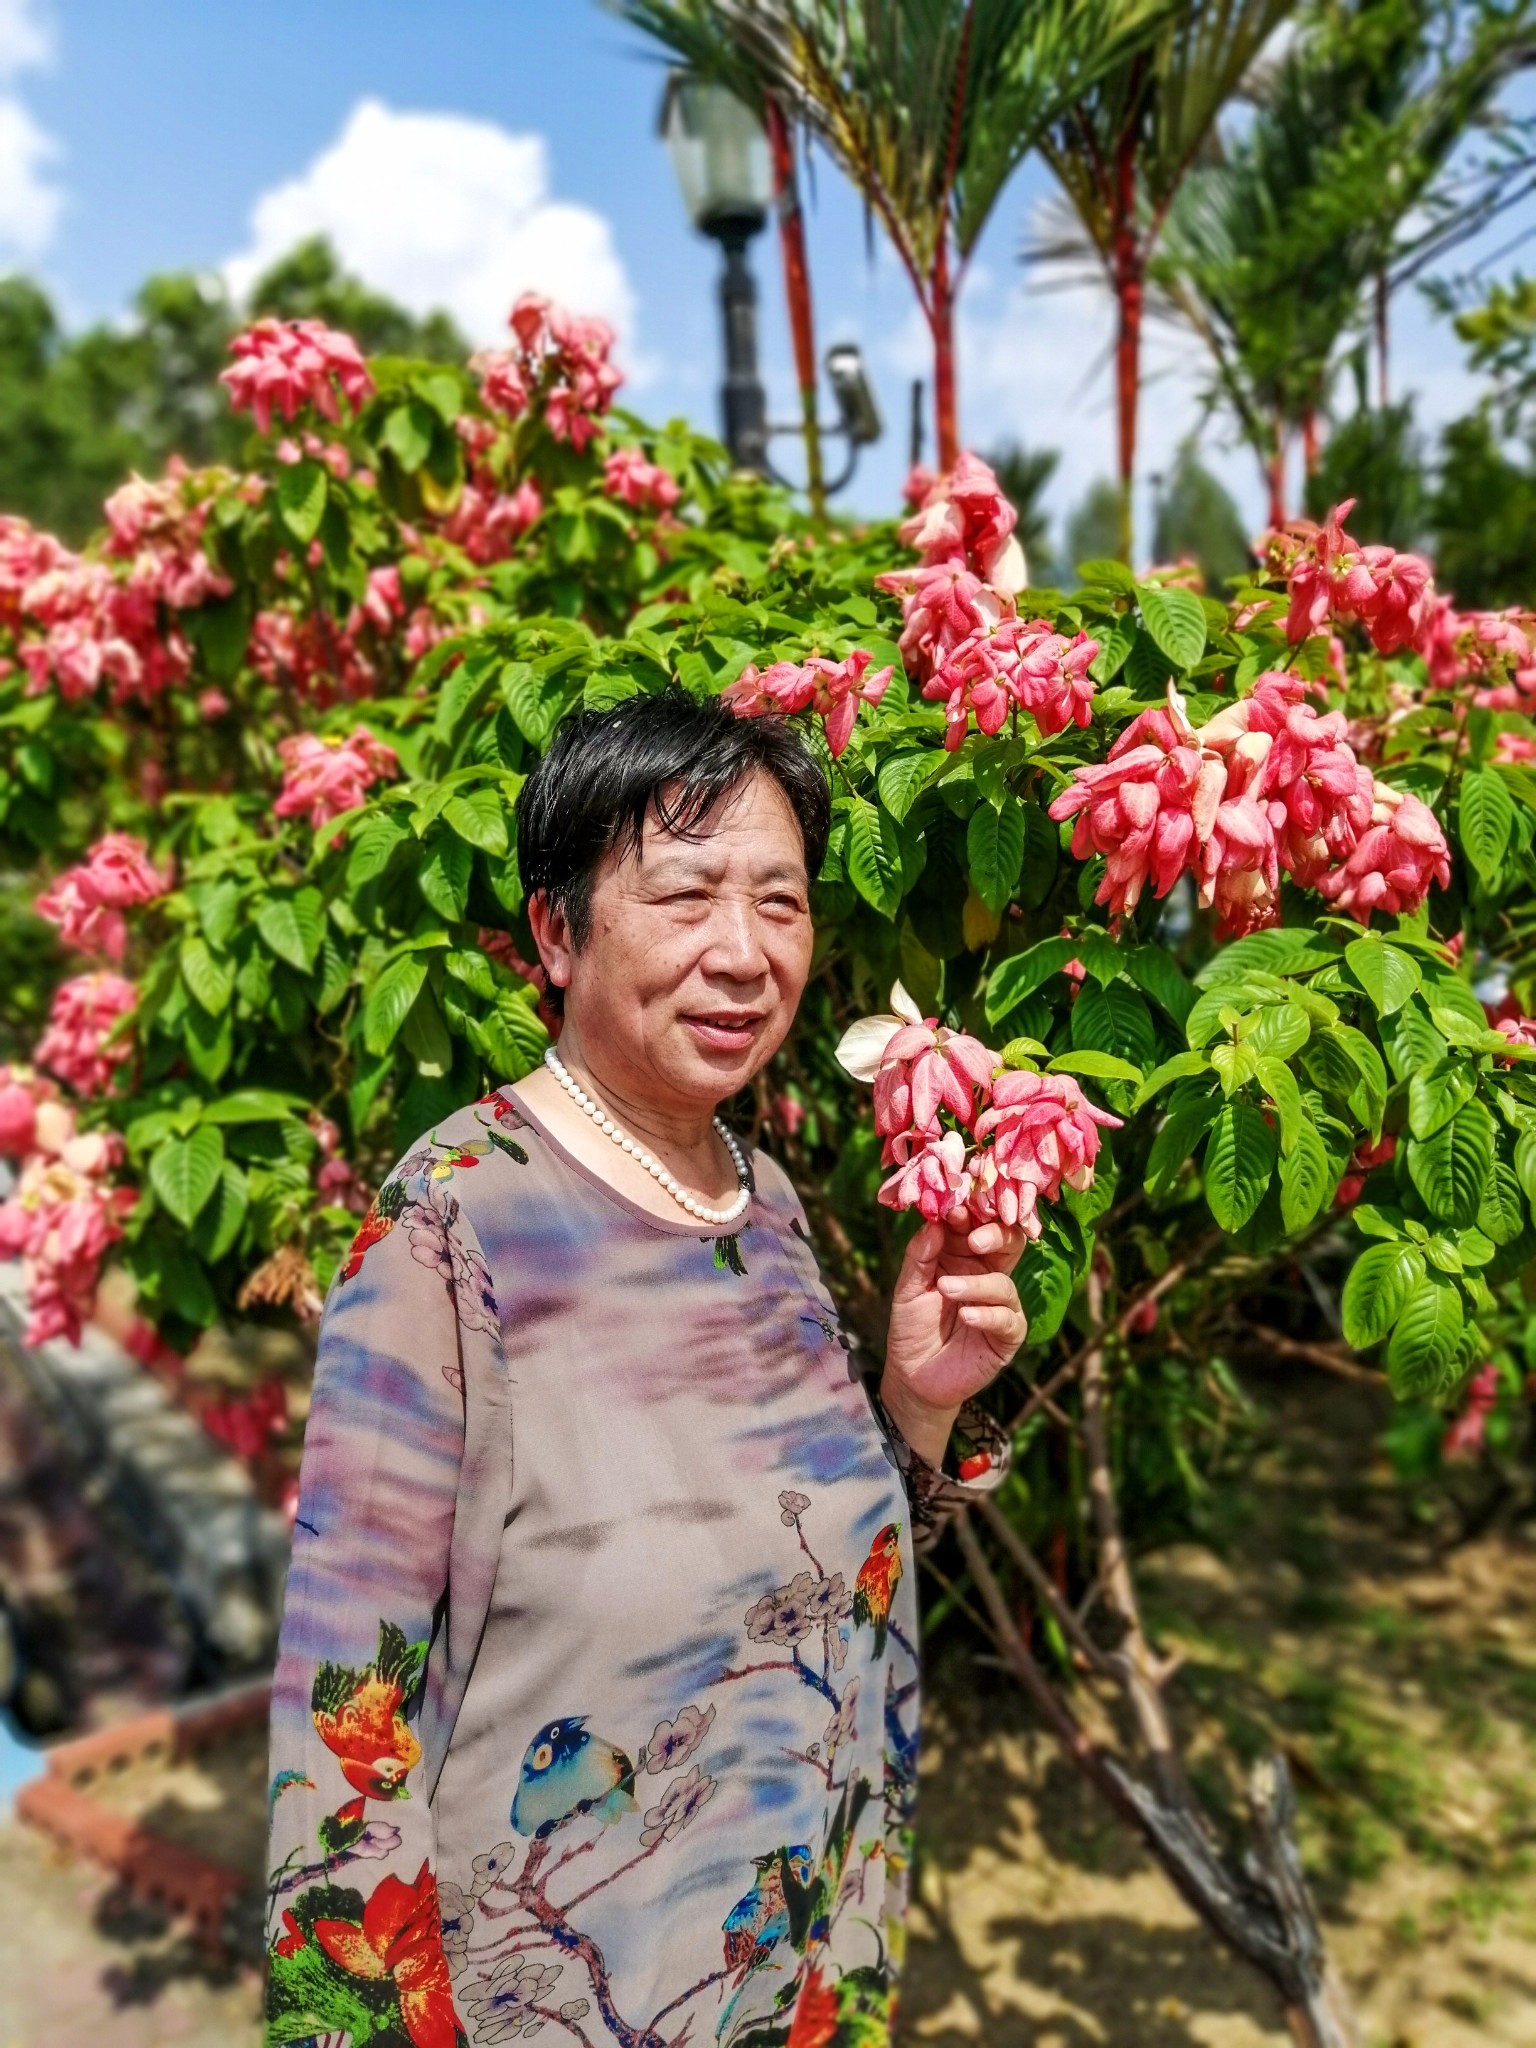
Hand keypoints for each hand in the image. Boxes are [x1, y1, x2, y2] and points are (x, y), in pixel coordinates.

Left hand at [880, 1215, 1027, 1467]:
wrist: (913, 1377)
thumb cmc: (912, 1327)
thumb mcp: (908, 1288)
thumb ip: (920, 1256)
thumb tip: (934, 1223)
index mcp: (965, 1258)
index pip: (978, 1226)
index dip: (969, 1215)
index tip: (954, 1209)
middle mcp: (988, 1276)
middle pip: (1009, 1244)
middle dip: (994, 1235)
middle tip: (973, 1239)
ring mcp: (1000, 1306)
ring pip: (1004, 1284)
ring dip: (976, 1284)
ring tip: (947, 1290)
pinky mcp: (1007, 1337)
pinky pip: (1009, 1319)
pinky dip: (989, 1314)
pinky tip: (967, 1316)